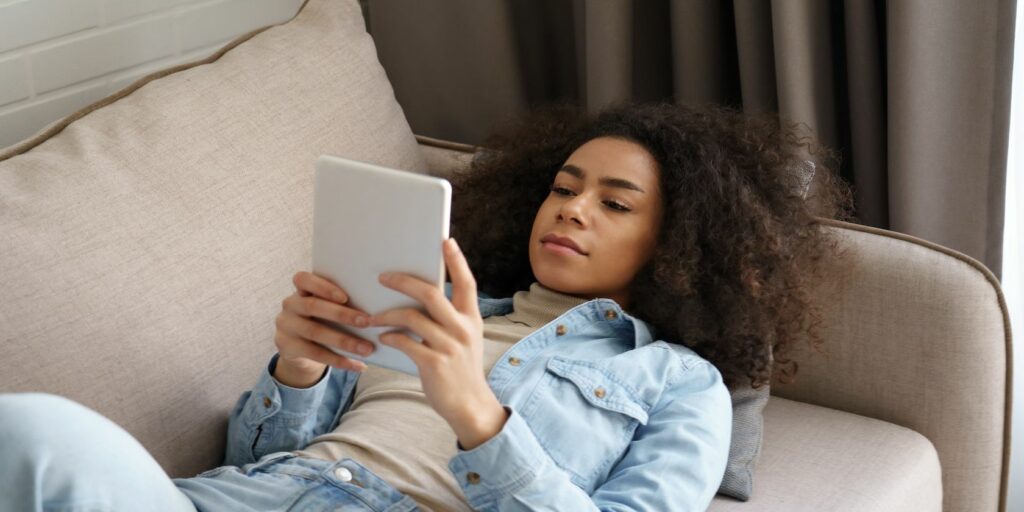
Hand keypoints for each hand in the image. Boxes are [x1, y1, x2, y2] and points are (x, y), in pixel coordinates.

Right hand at [274, 271, 377, 379]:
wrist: (299, 349)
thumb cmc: (322, 321)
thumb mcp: (325, 308)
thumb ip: (341, 303)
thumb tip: (377, 308)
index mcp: (300, 290)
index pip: (303, 279)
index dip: (323, 287)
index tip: (345, 297)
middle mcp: (290, 305)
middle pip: (313, 306)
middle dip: (342, 315)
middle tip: (367, 321)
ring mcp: (285, 326)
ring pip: (316, 332)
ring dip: (344, 341)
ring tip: (367, 349)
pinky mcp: (286, 347)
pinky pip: (315, 354)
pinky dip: (340, 361)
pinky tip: (359, 365)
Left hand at [368, 238, 507, 448]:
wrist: (470, 405)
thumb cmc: (461, 370)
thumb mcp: (465, 340)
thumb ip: (450, 320)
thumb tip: (420, 299)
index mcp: (471, 319)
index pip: (467, 283)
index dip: (457, 261)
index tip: (446, 241)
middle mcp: (462, 328)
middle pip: (430, 293)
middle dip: (403, 281)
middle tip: (383, 277)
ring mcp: (449, 346)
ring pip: (411, 317)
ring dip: (386, 314)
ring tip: (372, 316)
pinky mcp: (433, 363)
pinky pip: (405, 342)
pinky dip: (390, 337)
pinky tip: (382, 337)